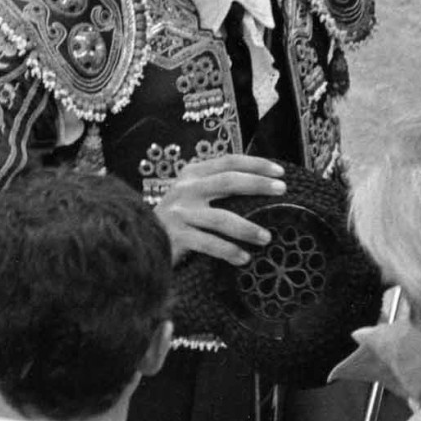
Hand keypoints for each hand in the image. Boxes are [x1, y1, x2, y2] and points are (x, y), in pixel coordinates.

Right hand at [156, 154, 284, 265]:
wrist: (139, 238)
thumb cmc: (175, 218)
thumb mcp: (191, 195)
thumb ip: (215, 187)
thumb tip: (260, 188)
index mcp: (192, 174)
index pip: (228, 161)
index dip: (255, 164)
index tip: (279, 170)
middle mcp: (185, 188)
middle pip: (228, 182)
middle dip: (258, 184)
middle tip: (282, 191)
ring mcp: (180, 212)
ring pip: (221, 218)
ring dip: (247, 227)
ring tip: (267, 237)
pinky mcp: (175, 236)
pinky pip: (208, 243)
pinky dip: (229, 251)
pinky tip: (243, 258)